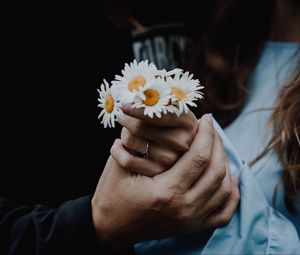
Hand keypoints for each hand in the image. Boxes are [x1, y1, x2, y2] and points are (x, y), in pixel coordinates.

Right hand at [92, 115, 239, 248]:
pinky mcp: (192, 227)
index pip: (199, 157)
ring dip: (225, 163)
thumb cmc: (113, 192)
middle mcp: (184, 209)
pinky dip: (232, 193)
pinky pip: (224, 212)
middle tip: (211, 129)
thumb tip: (166, 118)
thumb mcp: (122, 164)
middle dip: (217, 144)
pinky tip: (231, 178)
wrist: (111, 226)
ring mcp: (191, 221)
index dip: (206, 134)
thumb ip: (142, 141)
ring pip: (224, 188)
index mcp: (166, 192)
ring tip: (216, 146)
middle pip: (216, 171)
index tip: (206, 119)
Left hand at [117, 104, 197, 175]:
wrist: (168, 144)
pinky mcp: (156, 173)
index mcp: (187, 122)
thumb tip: (134, 98)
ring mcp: (170, 160)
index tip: (124, 106)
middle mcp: (183, 143)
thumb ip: (154, 101)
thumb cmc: (163, 119)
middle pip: (140, 127)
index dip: (140, 109)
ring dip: (124, 134)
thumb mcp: (166, 107)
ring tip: (128, 132)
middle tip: (122, 116)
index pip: (161, 115)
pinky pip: (126, 160)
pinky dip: (117, 150)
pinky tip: (119, 145)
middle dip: (125, 119)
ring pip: (130, 140)